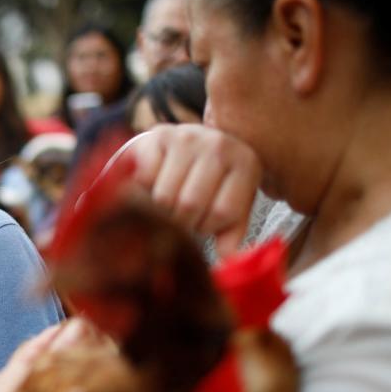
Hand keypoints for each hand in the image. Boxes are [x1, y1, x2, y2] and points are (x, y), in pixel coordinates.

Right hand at [127, 124, 262, 256]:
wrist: (186, 145)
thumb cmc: (211, 184)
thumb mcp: (230, 205)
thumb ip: (231, 232)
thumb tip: (227, 257)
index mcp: (246, 163)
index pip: (222, 211)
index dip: (207, 227)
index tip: (202, 223)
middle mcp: (220, 145)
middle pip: (190, 204)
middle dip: (181, 221)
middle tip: (180, 217)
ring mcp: (188, 137)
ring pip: (164, 196)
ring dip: (161, 209)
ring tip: (168, 203)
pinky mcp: (159, 135)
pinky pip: (145, 179)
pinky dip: (144, 189)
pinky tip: (153, 184)